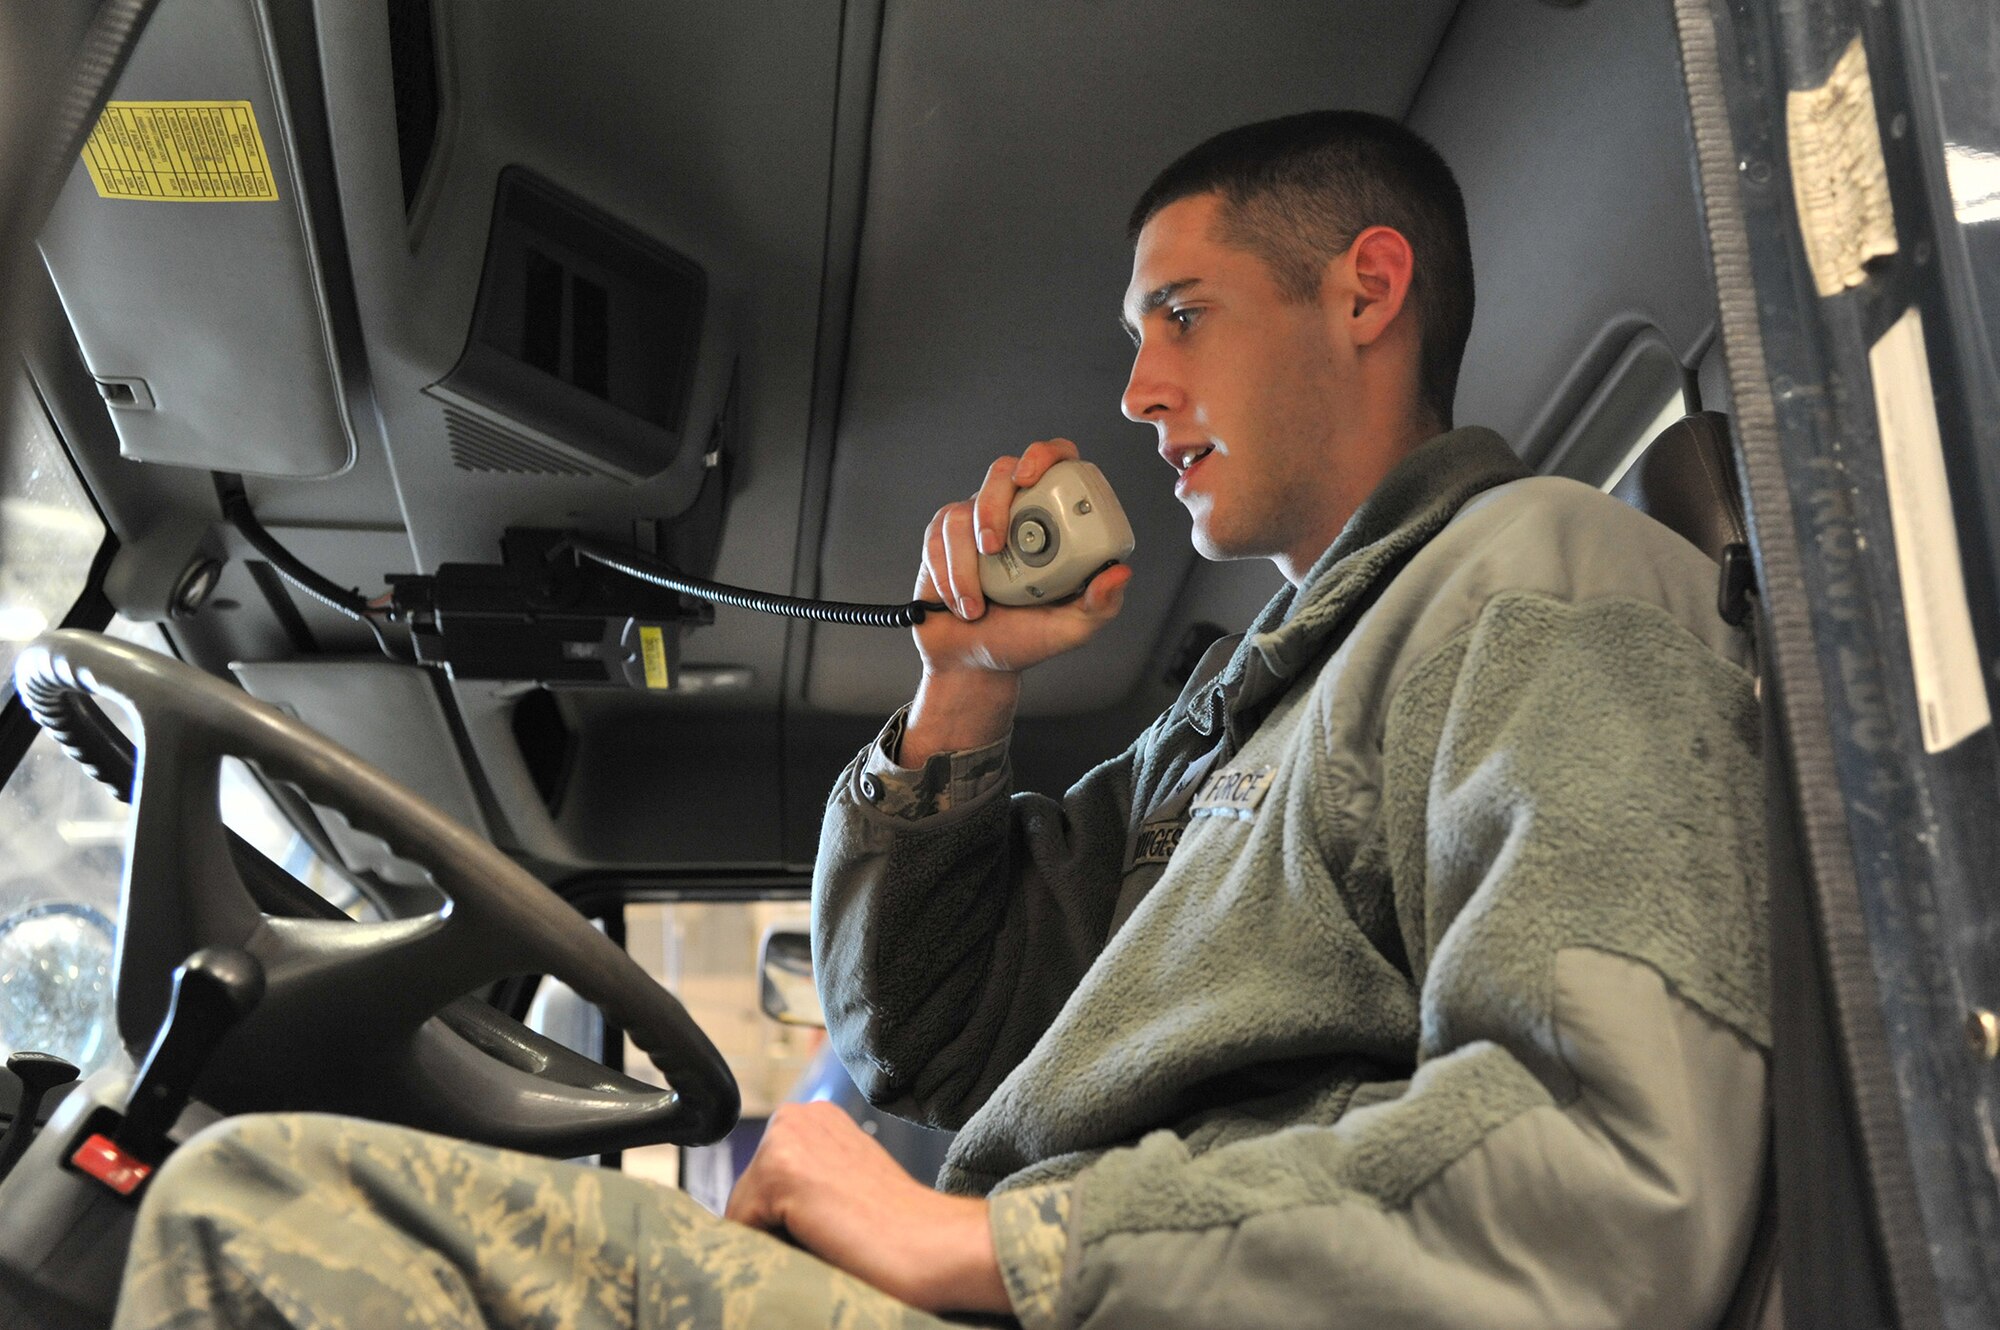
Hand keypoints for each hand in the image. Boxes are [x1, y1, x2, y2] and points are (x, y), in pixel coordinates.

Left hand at [724, 1102, 1010, 1314]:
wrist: (932, 1243)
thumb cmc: (899, 1226)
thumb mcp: (843, 1184)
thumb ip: (806, 1182)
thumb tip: (761, 1214)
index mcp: (815, 1117)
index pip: (764, 1180)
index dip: (785, 1219)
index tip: (824, 1231)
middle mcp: (797, 1116)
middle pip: (747, 1193)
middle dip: (774, 1226)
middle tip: (828, 1238)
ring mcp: (785, 1139)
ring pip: (743, 1212)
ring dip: (775, 1238)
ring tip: (827, 1241)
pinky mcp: (778, 1169)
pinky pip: (741, 1229)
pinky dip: (769, 1249)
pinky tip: (817, 1244)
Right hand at [902, 439, 1132, 760]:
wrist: (973, 661)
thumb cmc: (1025, 639)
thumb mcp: (1071, 629)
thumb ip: (1100, 605)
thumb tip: (1121, 572)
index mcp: (1057, 521)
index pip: (1056, 461)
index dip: (1045, 456)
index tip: (1031, 479)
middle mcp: (1018, 511)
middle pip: (1002, 472)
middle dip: (993, 507)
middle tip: (994, 547)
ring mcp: (977, 521)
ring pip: (963, 510)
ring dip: (966, 564)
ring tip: (975, 606)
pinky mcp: (942, 537)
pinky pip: (938, 535)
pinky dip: (947, 573)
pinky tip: (959, 602)